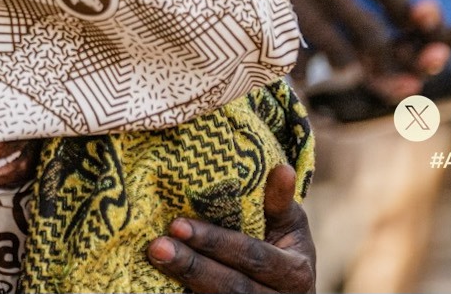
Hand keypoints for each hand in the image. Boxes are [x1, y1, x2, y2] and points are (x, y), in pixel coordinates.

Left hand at [146, 164, 314, 291]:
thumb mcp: (290, 224)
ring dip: (185, 278)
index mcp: (294, 272)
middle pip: (232, 286)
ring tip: (156, 256)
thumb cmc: (287, 246)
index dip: (215, 242)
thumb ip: (281, 202)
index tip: (178, 225)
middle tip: (157, 246)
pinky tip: (162, 276)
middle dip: (192, 265)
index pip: (251, 256)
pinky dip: (186, 290)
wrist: (291, 289)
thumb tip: (282, 169)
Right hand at [266, 0, 450, 99]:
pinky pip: (291, 62)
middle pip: (369, 33)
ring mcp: (289, 4)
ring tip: (351, 67)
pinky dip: (304, 77)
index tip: (426, 25)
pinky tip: (309, 81)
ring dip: (349, 66)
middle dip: (389, 57)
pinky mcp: (261, 19)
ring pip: (335, 54)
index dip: (412, 14)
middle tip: (402, 69)